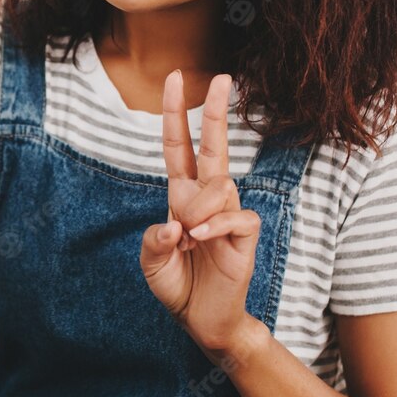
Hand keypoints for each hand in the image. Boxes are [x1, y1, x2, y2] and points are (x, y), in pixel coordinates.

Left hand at [139, 71, 257, 352]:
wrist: (200, 319)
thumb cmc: (177, 285)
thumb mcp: (151, 262)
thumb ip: (154, 241)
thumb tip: (176, 223)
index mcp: (180, 195)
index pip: (178, 146)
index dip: (175, 113)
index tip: (175, 79)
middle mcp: (206, 197)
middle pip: (213, 146)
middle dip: (216, 111)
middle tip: (223, 77)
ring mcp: (228, 213)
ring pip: (219, 185)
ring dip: (198, 209)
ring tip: (190, 239)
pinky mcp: (245, 234)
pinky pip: (235, 214)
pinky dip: (215, 225)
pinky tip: (202, 239)